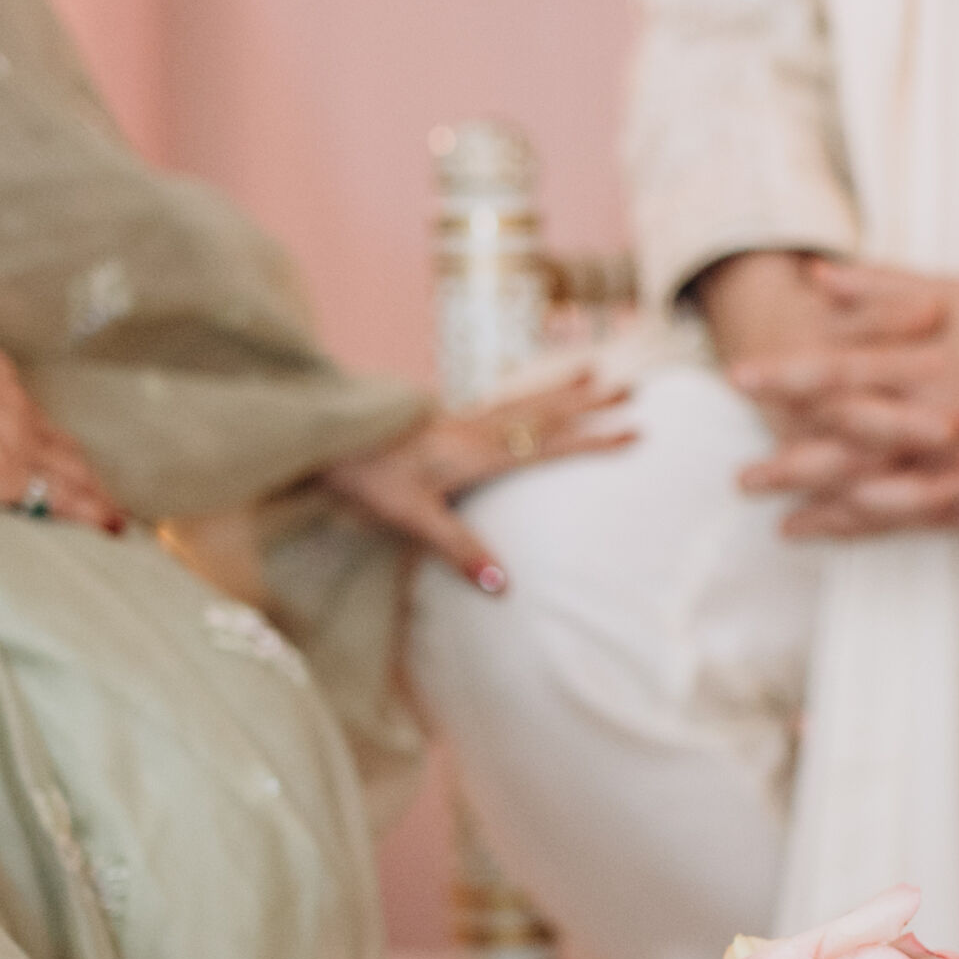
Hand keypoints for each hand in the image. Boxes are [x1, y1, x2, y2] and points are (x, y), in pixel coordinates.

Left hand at [0, 332, 124, 529]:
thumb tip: (7, 492)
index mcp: (0, 474)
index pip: (66, 498)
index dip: (97, 515)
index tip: (118, 530)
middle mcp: (18, 439)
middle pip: (74, 468)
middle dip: (99, 492)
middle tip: (118, 513)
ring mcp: (13, 401)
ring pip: (56, 434)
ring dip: (75, 460)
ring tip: (87, 477)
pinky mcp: (0, 369)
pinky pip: (27, 401)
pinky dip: (35, 421)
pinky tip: (33, 427)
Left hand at [320, 367, 632, 588]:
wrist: (323, 439)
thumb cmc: (365, 478)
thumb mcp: (412, 520)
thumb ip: (460, 551)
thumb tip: (505, 587)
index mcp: (477, 454)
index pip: (550, 445)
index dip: (594, 440)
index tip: (636, 432)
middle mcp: (474, 431)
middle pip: (544, 411)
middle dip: (590, 403)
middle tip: (632, 388)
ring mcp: (458, 421)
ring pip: (522, 399)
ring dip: (559, 387)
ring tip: (590, 370)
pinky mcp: (440, 420)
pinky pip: (496, 401)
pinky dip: (522, 392)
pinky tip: (524, 392)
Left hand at [694, 250, 958, 534]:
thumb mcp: (948, 287)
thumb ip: (879, 287)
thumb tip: (815, 278)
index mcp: (924, 359)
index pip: (839, 370)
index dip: (785, 376)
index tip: (739, 377)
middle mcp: (936, 413)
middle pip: (847, 446)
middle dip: (789, 465)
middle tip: (741, 480)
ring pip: (878, 493)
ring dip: (825, 510)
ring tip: (779, 522)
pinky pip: (916, 517)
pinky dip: (871, 529)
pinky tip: (836, 534)